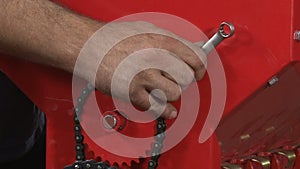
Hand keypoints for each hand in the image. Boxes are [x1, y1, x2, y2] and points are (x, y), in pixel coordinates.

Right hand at [76, 21, 206, 118]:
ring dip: (169, 94)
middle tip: (174, 80)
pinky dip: (160, 109)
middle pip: (187, 78)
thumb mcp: (146, 29)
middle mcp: (155, 57)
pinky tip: (159, 105)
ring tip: (160, 89)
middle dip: (182, 81)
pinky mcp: (132, 93)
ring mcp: (144, 76)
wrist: (87, 45)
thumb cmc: (113, 37)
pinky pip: (156, 108)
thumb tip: (190, 49)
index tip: (197, 73)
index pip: (196, 57)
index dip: (200, 68)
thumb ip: (170, 40)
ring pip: (174, 94)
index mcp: (161, 40)